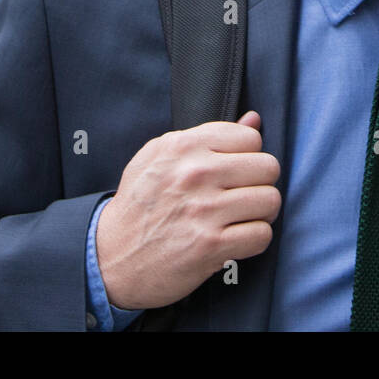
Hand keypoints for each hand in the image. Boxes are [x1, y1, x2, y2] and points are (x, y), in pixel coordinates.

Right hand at [95, 110, 280, 309]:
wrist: (109, 259)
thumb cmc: (138, 206)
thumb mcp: (160, 158)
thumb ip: (210, 136)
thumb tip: (254, 119)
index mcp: (182, 146)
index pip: (250, 137)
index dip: (248, 155)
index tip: (234, 171)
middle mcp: (194, 174)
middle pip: (268, 167)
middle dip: (260, 183)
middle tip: (242, 196)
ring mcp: (203, 210)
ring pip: (270, 200)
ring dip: (260, 213)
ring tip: (240, 217)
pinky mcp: (210, 246)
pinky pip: (261, 235)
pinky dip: (254, 240)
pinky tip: (236, 239)